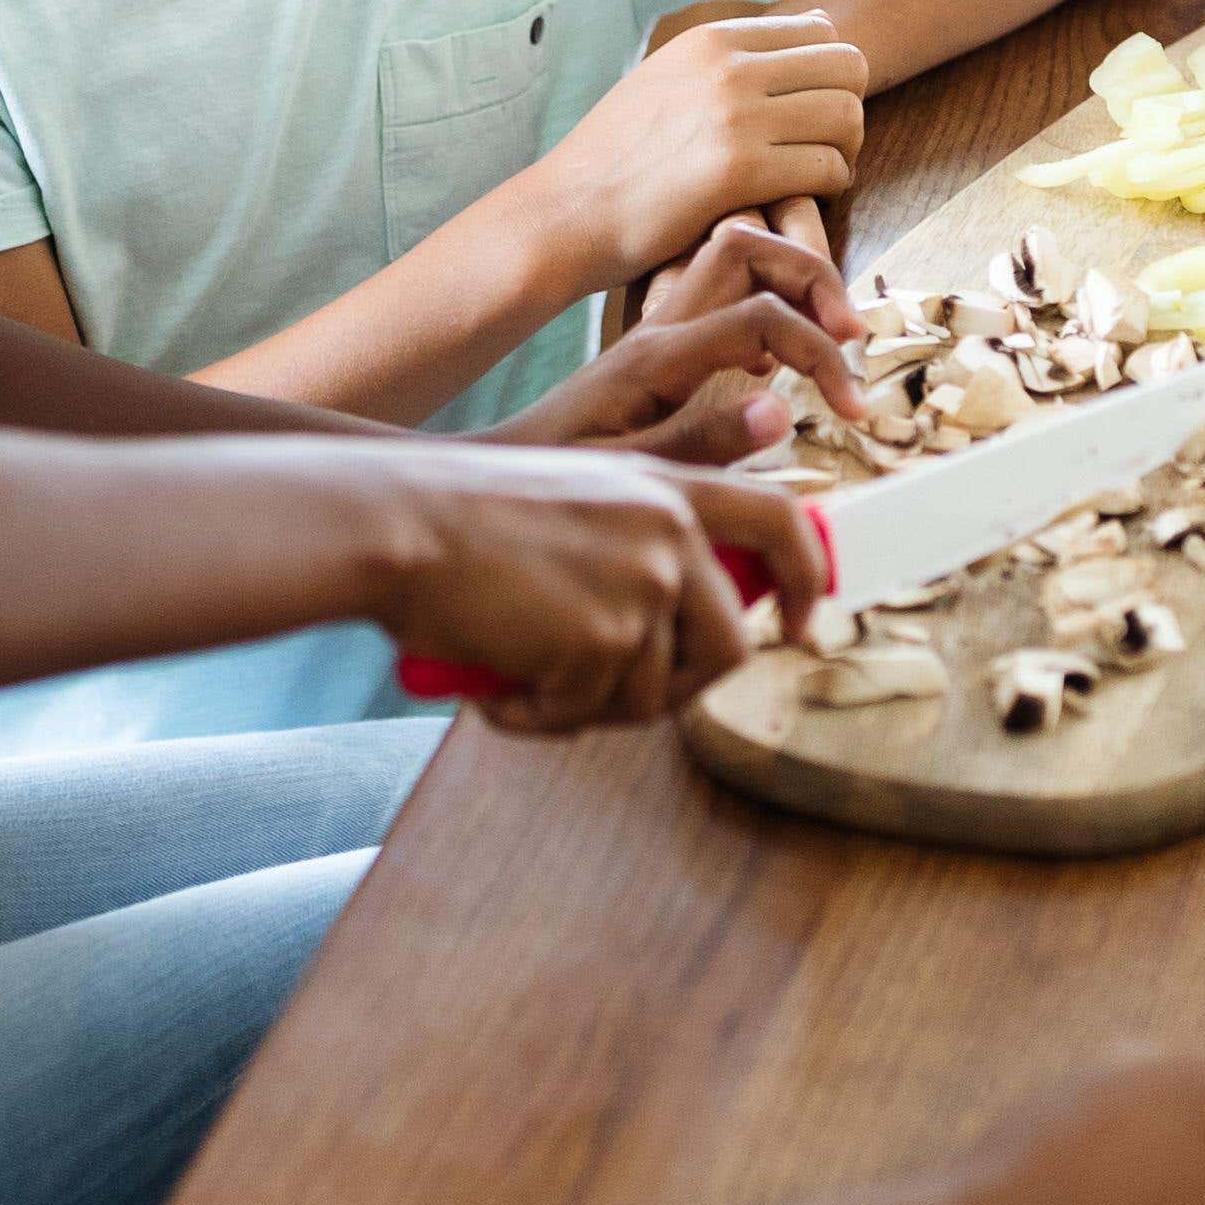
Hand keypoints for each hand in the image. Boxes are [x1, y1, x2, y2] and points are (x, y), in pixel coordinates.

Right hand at [371, 450, 835, 734]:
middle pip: (730, 645)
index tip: (799, 624)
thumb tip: (674, 630)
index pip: (781, 520)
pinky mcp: (604, 638)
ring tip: (522, 678)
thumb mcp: (574, 501)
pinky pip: (589, 714)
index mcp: (665, 486)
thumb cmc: (459, 519)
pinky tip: (497, 688)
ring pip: (655, 695)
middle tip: (612, 698)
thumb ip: (638, 544)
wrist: (398, 525)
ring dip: (589, 706)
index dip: (806, 578)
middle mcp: (670, 530)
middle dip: (678, 689)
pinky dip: (540, 717)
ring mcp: (643, 584)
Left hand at [498, 223, 865, 460]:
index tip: (853, 410)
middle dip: (814, 278)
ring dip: (793, 286)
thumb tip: (781, 410)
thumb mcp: (623, 476)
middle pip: (747, 249)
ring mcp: (658, 333)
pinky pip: (724, 300)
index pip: (763, 315)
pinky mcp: (658, 352)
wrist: (487, 475)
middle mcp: (659, 329)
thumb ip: (702, 443)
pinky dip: (768, 313)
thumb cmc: (546, 479)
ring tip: (831, 342)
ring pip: (736, 263)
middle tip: (854, 338)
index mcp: (656, 357)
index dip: (822, 354)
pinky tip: (779, 367)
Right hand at [519, 12, 868, 289]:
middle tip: (825, 147)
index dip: (829, 75)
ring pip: (847, 115)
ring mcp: (735, 117)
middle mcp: (728, 67)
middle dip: (848, 109)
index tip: (809, 112)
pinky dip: (830, 187)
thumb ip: (731, 56)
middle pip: (847, 67)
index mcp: (711, 39)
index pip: (822, 30)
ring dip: (845, 149)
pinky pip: (829, 167)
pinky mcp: (740, 173)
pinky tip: (803, 201)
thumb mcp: (665, 80)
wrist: (565, 212)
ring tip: (817, 175)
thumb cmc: (616, 157)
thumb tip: (811, 28)